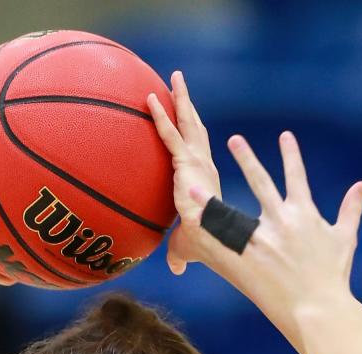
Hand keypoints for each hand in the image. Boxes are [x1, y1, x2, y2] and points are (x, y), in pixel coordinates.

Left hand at [146, 72, 221, 275]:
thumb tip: (174, 271)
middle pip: (195, 128)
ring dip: (180, 99)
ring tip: (174, 76)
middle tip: (180, 84)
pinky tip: (150, 98)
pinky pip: (169, 134)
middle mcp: (204, 166)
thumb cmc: (207, 246)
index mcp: (205, 180)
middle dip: (188, 105)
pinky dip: (160, 115)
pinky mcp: (186, 162)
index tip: (188, 121)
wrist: (211, 240)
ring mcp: (196, 162)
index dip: (193, 136)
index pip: (198, 152)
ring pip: (186, 123)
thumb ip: (178, 252)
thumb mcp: (187, 246)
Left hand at [159, 127, 361, 311]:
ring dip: (209, 196)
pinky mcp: (247, 259)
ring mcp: (262, 240)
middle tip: (234, 139)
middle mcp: (281, 221)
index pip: (296, 176)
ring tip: (190, 181)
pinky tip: (188, 220)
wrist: (319, 309)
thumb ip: (351, 209)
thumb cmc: (333, 278)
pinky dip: (203, 230)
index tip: (284, 135)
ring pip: (231, 210)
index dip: (290, 155)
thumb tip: (361, 185)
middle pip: (260, 183)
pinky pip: (220, 241)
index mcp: (305, 214)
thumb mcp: (345, 239)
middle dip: (247, 160)